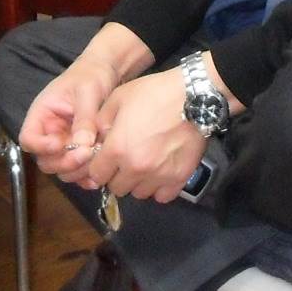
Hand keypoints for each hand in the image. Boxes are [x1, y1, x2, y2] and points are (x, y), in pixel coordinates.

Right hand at [19, 24, 151, 176]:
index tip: (59, 144)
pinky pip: (76, 170)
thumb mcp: (88, 92)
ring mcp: (63, 143)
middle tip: (86, 154)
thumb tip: (82, 144)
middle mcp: (49, 132)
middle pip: (45, 160)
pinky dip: (84, 175)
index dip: (40, 146)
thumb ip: (84, 118)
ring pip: (60, 168)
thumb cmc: (91, 75)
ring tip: (96, 161)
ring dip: (76, 170)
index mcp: (42, 115)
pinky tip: (98, 173)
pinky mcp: (77, 150)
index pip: (28, 138)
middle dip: (64, 162)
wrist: (106, 73)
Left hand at [85, 69, 207, 201]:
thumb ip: (101, 122)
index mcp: (117, 149)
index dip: (99, 167)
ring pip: (139, 194)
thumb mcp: (118, 98)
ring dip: (138, 183)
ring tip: (145, 165)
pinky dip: (159, 188)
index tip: (105, 160)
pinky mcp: (179, 178)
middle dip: (117, 176)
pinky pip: (162, 196)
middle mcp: (136, 168)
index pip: (97, 175)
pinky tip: (160, 173)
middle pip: (117, 188)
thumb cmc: (154, 94)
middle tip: (126, 160)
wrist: (194, 97)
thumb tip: (98, 141)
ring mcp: (159, 176)